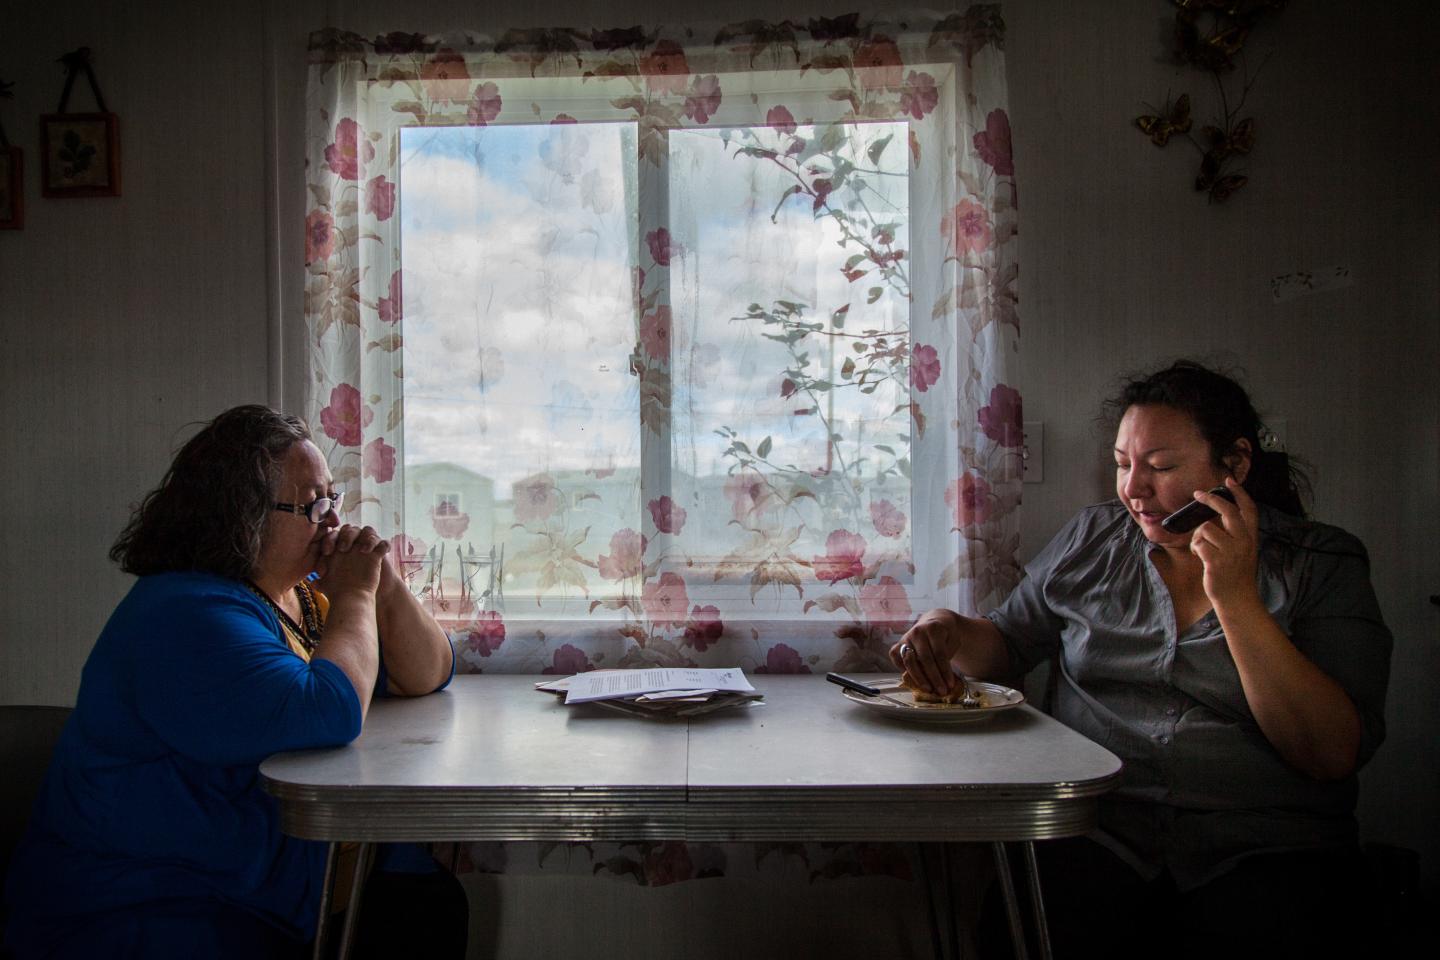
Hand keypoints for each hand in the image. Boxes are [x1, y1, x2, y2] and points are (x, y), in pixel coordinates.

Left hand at [313, 524, 390, 597]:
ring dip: (365, 537)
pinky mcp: (379, 553)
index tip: (327, 552)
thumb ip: (320, 581)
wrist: (360, 597)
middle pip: (350, 529)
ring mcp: (366, 547)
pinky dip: (382, 545)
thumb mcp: (328, 585)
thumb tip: (312, 582)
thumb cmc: (341, 590)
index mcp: (336, 546)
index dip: (329, 541)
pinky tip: (376, 553)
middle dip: (346, 536)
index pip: (332, 535)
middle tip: (343, 549)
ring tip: (363, 550)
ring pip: (368, 530)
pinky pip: (384, 543)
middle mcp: (351, 543)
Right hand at [889, 608, 961, 697]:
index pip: (939, 653)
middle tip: (941, 691)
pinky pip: (897, 660)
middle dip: (934, 678)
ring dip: (919, 678)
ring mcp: (906, 638)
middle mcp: (917, 632)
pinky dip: (903, 670)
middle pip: (925, 659)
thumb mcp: (953, 641)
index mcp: (933, 628)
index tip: (950, 684)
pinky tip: (913, 679)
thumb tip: (943, 680)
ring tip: (929, 689)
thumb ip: (947, 657)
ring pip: (909, 661)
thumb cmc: (945, 635)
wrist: (935, 622)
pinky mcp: (897, 644)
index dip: (944, 671)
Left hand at [1189, 476, 1260, 611]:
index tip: (1228, 480)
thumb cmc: (1235, 574)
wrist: (1238, 600)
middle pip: (1227, 511)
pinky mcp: (1217, 561)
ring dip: (1198, 536)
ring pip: (1206, 528)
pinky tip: (1200, 556)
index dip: (1239, 493)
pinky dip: (1195, 548)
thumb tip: (1215, 518)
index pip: (1249, 509)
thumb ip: (1235, 535)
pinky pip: (1199, 543)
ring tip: (1202, 548)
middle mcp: (1244, 542)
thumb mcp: (1242, 551)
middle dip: (1210, 499)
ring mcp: (1231, 551)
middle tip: (1198, 494)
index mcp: (1251, 537)